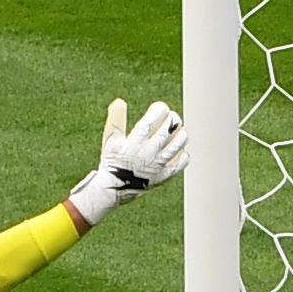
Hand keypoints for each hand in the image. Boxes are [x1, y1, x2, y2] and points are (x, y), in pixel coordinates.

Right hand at [66, 99, 189, 226]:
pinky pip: (180, 164)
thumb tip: (119, 101)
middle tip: (171, 117)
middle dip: (173, 119)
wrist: (113, 190)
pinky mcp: (163, 177)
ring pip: (177, 145)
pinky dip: (182, 155)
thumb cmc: (111, 161)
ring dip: (181, 135)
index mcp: (135, 141)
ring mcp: (157, 165)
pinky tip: (179, 151)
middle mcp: (148, 152)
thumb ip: (115, 120)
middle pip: (168, 130)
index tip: (160, 108)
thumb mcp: (110, 140)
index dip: (160, 110)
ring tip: (179, 131)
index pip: (153, 120)